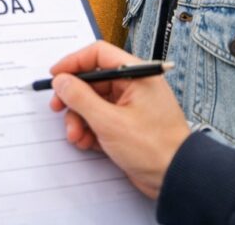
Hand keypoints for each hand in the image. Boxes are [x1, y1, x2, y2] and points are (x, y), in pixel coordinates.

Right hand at [48, 40, 188, 197]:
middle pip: (92, 80)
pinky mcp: (127, 124)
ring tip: (76, 135)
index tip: (56, 76)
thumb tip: (61, 81)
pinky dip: (89, 128)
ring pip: (93, 102)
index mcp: (137, 75)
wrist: (178, 179)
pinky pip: (100, 118)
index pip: (99, 54)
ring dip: (79, 118)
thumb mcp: (109, 121)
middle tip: (57, 107)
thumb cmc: (154, 148)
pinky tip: (86, 142)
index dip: (73, 62)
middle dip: (73, 98)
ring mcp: (131, 106)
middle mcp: (134, 86)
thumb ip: (80, 98)